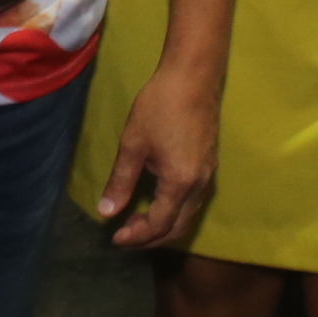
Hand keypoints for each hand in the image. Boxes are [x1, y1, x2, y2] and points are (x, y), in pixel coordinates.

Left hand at [94, 59, 220, 246]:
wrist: (192, 78)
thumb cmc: (159, 107)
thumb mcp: (133, 144)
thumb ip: (121, 181)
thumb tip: (107, 212)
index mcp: (180, 183)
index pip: (159, 225)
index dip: (136, 237)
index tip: (114, 238)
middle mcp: (199, 186)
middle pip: (177, 228)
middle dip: (150, 238)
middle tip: (124, 236)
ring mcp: (208, 176)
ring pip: (187, 216)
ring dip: (163, 226)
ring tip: (137, 222)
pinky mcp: (209, 166)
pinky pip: (193, 202)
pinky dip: (174, 212)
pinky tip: (157, 201)